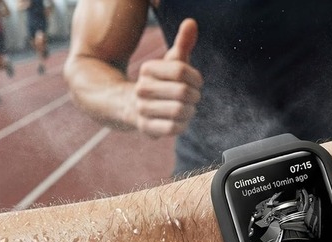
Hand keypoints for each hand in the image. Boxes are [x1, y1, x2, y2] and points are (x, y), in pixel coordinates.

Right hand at [130, 18, 202, 137]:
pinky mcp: (146, 128)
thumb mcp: (172, 62)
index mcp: (148, 69)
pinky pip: (173, 128)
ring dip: (190, 110)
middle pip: (182, 92)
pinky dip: (183, 125)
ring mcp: (142, 109)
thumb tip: (191, 23)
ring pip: (179, 111)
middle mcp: (141, 88)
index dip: (196, 78)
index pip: (181, 70)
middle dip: (194, 95)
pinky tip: (180, 120)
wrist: (134, 106)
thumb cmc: (162, 82)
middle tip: (193, 97)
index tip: (197, 82)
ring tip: (186, 108)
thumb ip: (183, 43)